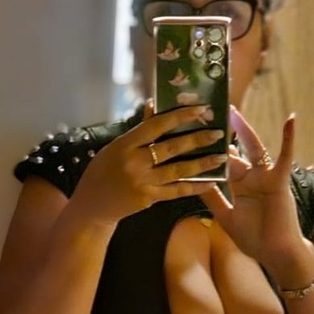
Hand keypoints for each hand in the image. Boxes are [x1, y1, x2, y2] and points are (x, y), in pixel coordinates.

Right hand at [75, 101, 226, 223]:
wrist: (92, 206)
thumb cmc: (102, 172)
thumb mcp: (114, 147)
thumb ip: (137, 131)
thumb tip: (154, 106)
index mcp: (124, 145)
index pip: (155, 126)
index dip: (178, 116)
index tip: (199, 109)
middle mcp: (134, 163)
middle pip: (170, 148)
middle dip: (196, 139)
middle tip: (218, 133)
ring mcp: (143, 182)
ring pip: (177, 170)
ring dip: (202, 163)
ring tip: (221, 156)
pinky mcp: (149, 198)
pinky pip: (176, 191)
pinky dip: (194, 187)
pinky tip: (211, 182)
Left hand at [200, 107, 307, 270]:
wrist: (275, 253)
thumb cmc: (254, 239)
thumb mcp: (226, 217)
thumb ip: (212, 199)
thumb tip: (194, 183)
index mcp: (239, 186)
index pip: (222, 162)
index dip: (210, 149)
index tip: (194, 132)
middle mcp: (251, 177)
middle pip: (235, 151)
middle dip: (222, 134)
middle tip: (206, 113)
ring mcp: (265, 177)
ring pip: (253, 149)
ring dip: (244, 130)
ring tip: (232, 110)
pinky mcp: (278, 180)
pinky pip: (284, 157)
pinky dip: (288, 139)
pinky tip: (291, 118)